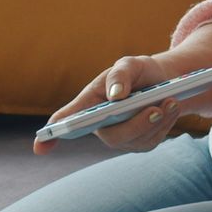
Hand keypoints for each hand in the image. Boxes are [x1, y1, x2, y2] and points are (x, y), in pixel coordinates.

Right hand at [35, 55, 179, 154]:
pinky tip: (173, 106)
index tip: (39, 147)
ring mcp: (122, 137)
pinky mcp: (141, 143)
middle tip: (156, 108)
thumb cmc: (139, 73)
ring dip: (157, 121)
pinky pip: (153, 140)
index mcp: (89, 104)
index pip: (65, 122)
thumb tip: (115, 95)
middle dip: (137, 124)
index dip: (50, 136)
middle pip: (113, 137)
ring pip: (137, 140)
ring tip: (171, 101)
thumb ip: (120, 74)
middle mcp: (101, 126)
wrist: (165, 82)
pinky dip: (166, 124)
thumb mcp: (131, 64)